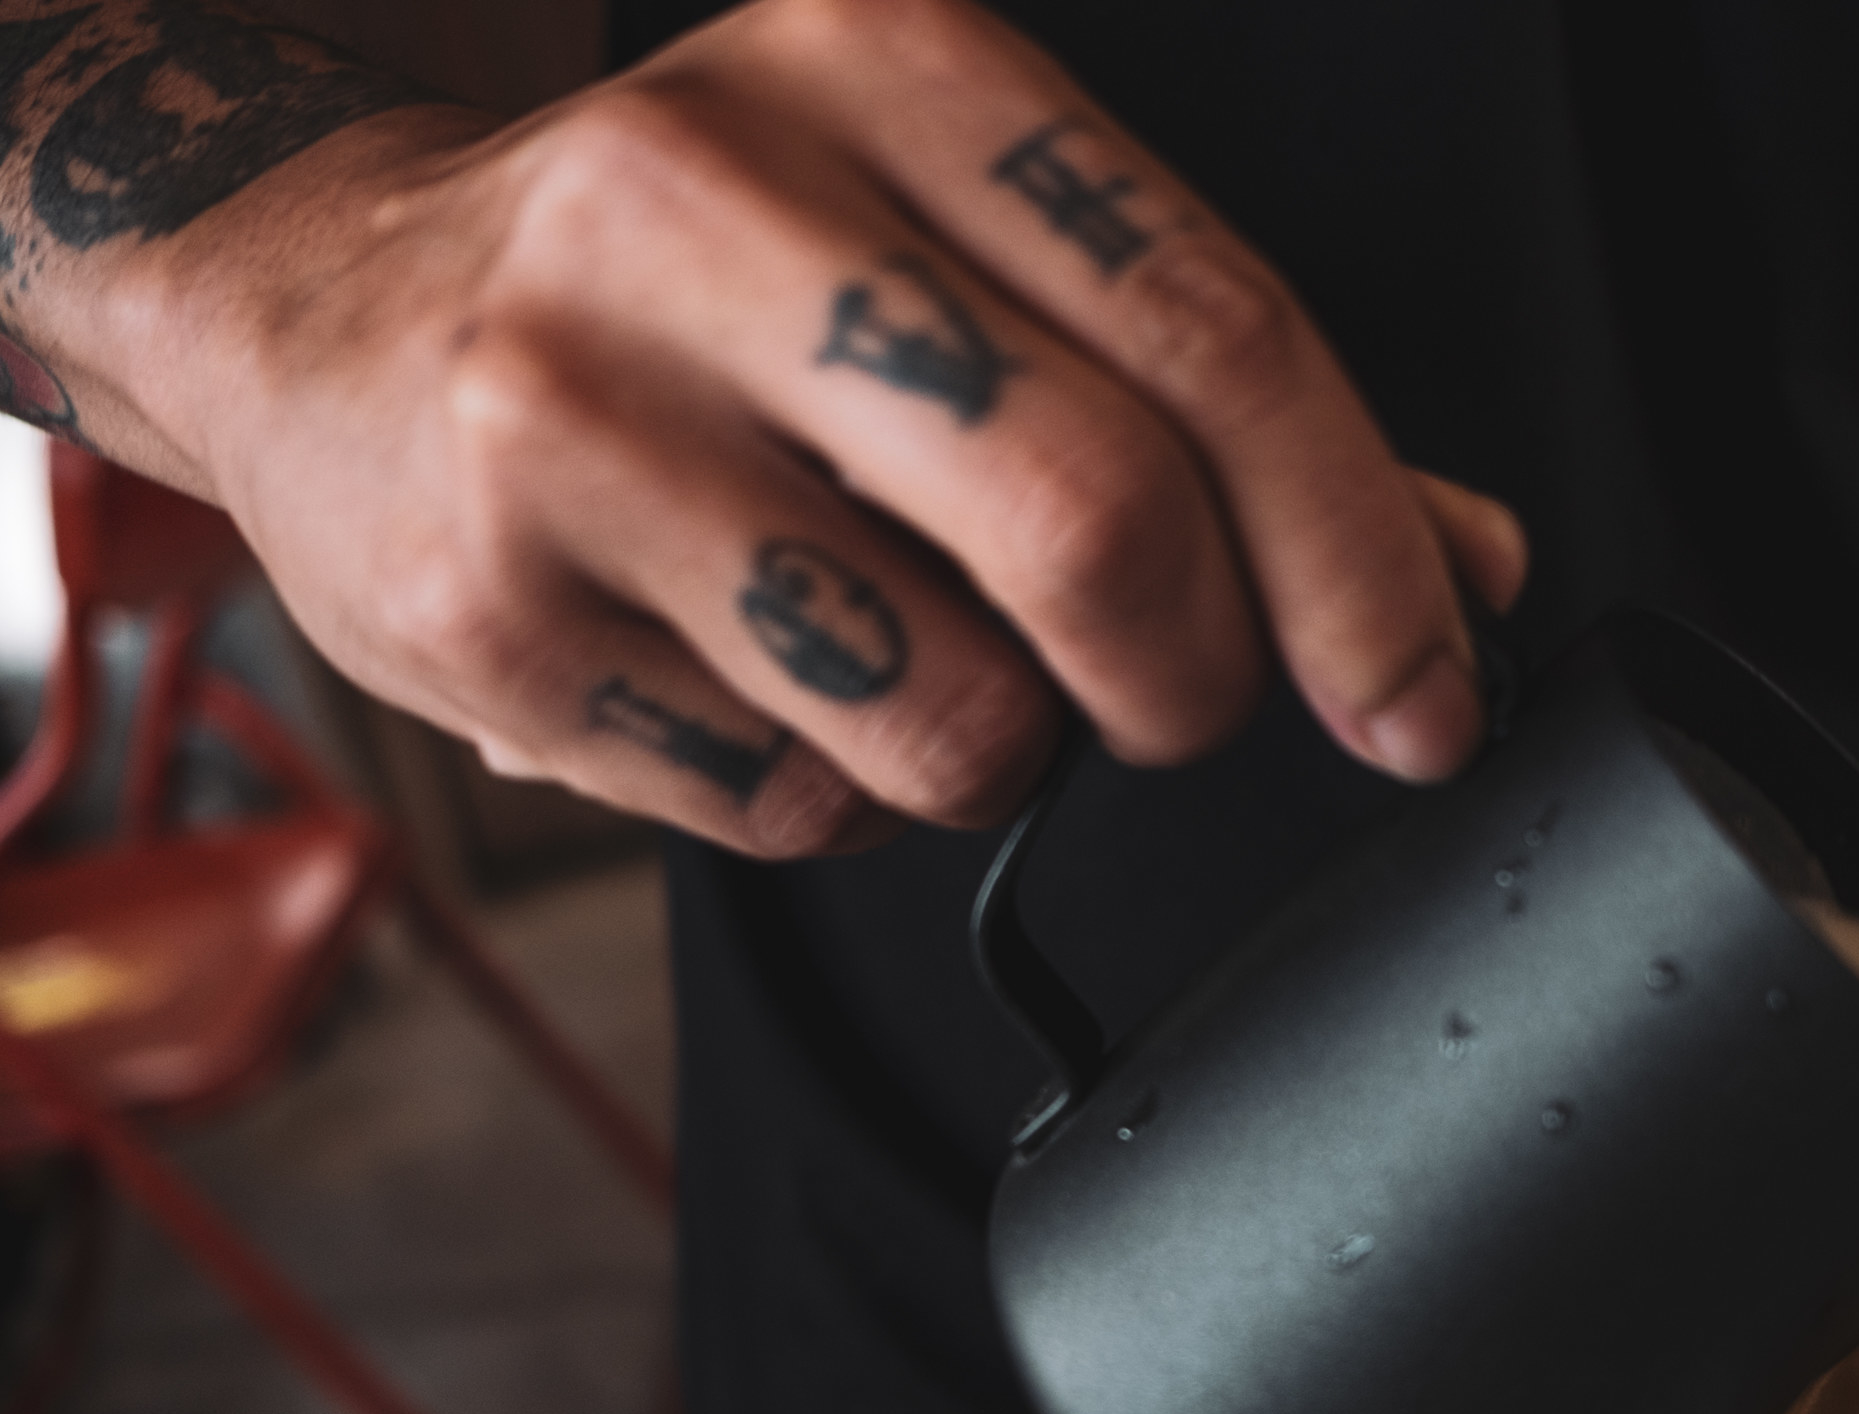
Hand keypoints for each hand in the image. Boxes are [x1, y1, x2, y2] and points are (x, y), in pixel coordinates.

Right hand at [132, 0, 1523, 853]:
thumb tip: (1456, 563)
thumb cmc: (698, 277)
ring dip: (998, 754)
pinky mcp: (486, 608)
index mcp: (880, 63)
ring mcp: (569, 408)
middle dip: (1191, 677)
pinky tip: (755, 674)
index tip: (1426, 691)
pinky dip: (839, 791)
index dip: (1364, 557)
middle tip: (1163, 690)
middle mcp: (707, 202)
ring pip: (960, 719)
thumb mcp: (954, 245)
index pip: (1220, 335)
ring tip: (905, 655)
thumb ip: (1214, 397)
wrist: (316, 302)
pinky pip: (800, 808)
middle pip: (1104, 529)